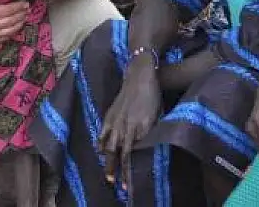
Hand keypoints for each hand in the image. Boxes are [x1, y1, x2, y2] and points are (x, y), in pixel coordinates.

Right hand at [0, 0, 27, 47]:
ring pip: (11, 30)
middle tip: (28, 9)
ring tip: (25, 18)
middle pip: (12, 20)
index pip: (8, 10)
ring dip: (20, 23)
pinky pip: (5, 38)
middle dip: (21, 14)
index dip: (18, 6)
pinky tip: (16, 29)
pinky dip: (13, 33)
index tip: (25, 3)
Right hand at [99, 55, 160, 185]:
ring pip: (109, 145)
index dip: (130, 170)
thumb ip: (152, 132)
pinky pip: (102, 132)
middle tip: (116, 184)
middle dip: (117, 170)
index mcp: (140, 127)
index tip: (130, 182)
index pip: (132, 154)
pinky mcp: (109, 114)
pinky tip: (100, 152)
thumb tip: (149, 148)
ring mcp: (115, 120)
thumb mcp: (158, 114)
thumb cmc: (153, 96)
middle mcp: (126, 126)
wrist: (139, 75)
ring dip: (108, 161)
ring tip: (108, 174)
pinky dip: (100, 144)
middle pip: (119, 153)